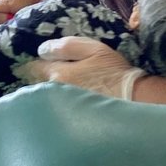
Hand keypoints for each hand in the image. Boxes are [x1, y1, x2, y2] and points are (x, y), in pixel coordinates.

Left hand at [16, 36, 145, 99]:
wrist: (132, 100)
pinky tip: (63, 100)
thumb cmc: (113, 71)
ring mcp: (60, 108)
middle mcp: (54, 92)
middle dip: (38, 77)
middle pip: (38, 83)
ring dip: (46, 90)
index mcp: (58, 73)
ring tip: (56, 86)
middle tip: (44, 71)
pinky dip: (54, 102)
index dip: (33, 61)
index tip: (33, 59)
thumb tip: (42, 49)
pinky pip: (54, 107)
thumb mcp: (93, 49)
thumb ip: (67, 46)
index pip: (34, 67)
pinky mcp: (69, 119)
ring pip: (46, 96)